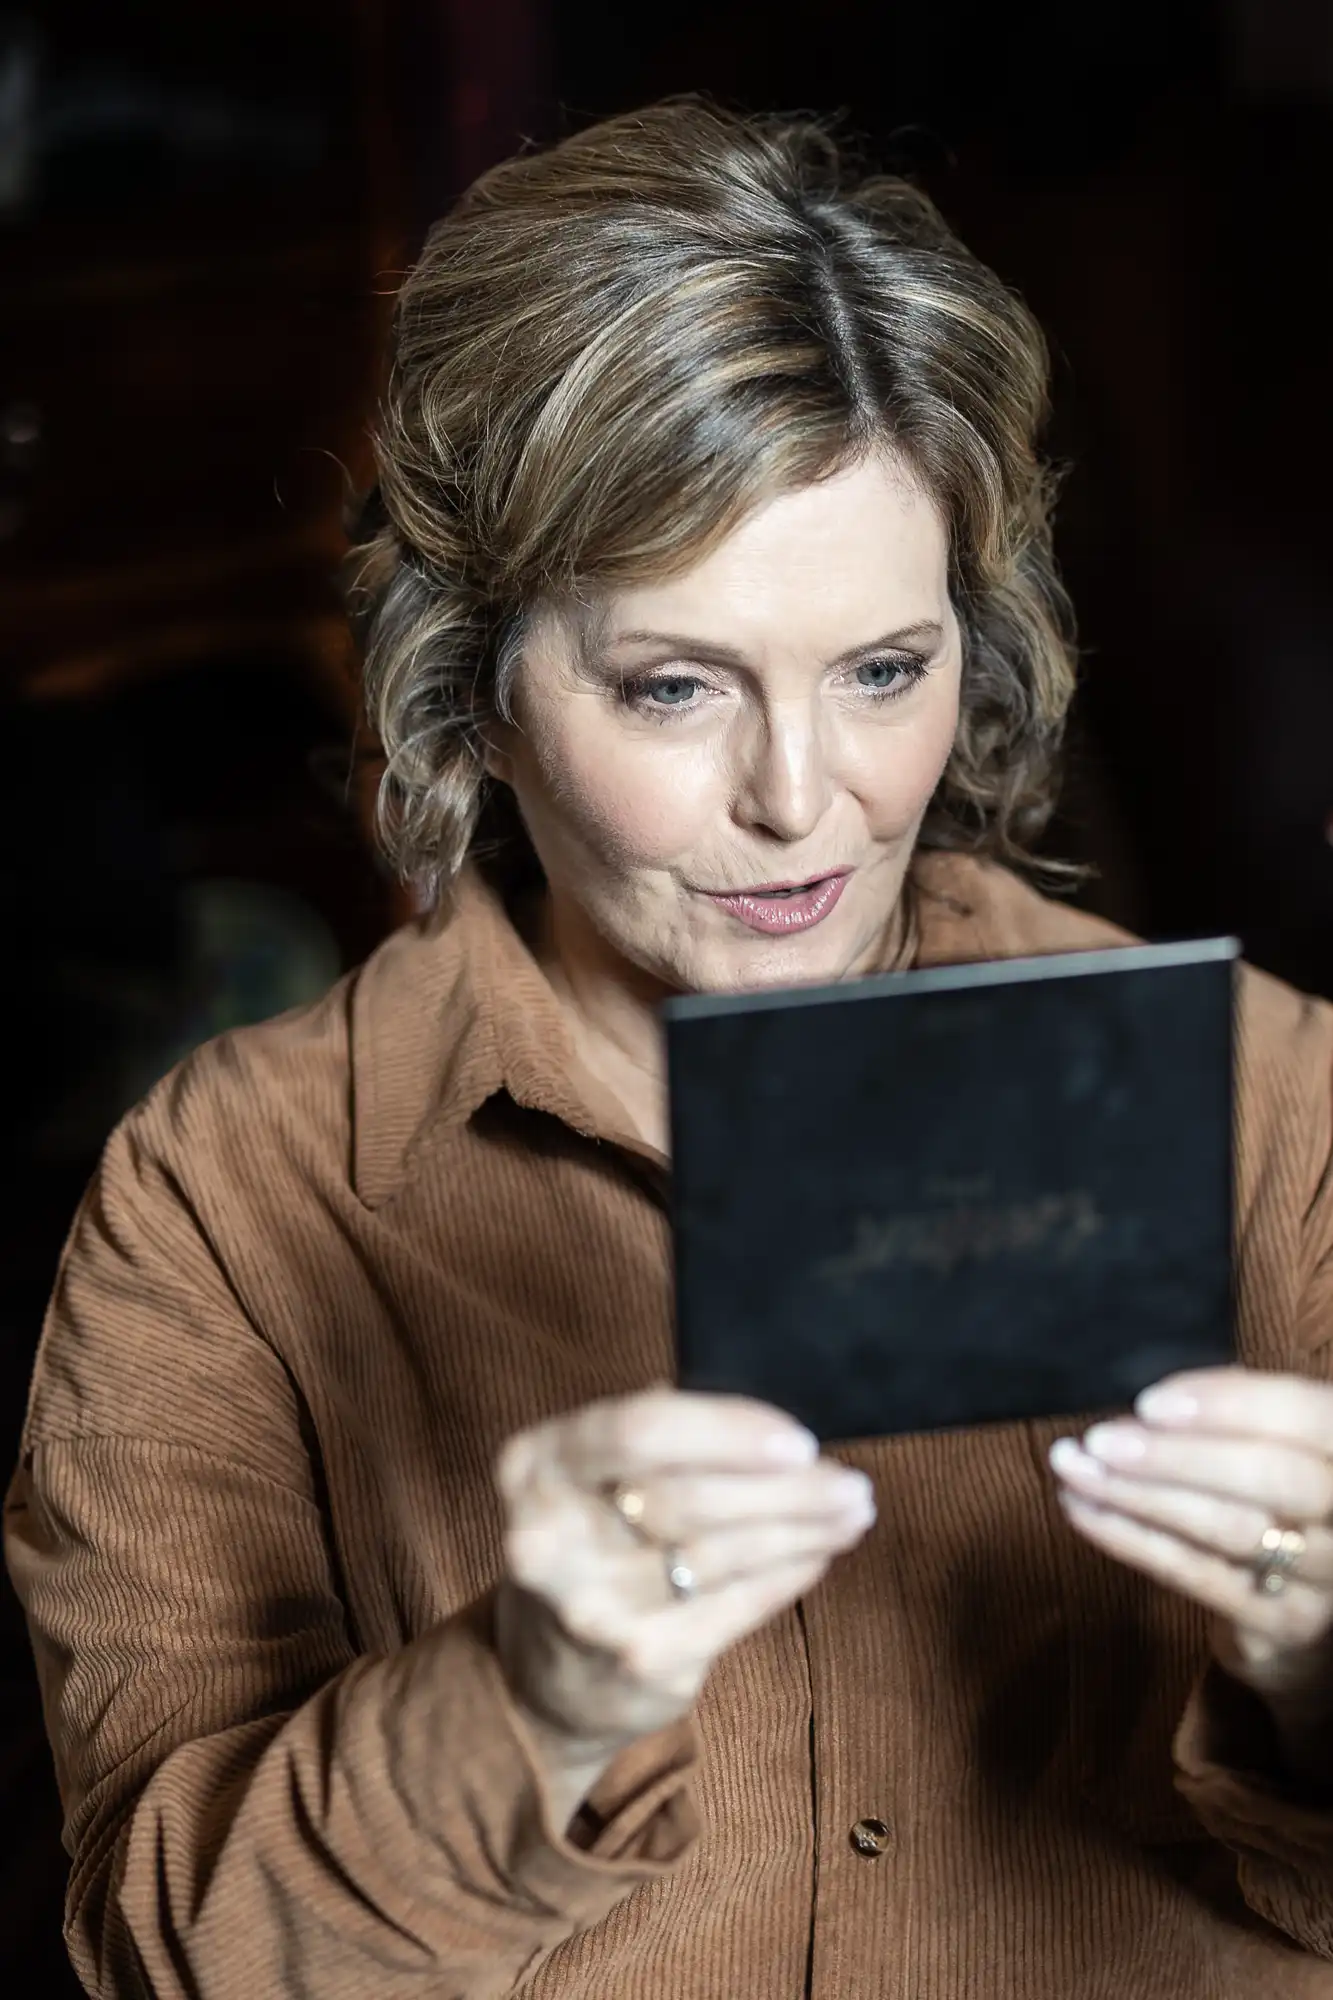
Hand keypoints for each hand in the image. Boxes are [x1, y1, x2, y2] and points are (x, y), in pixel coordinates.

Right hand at [493, 1388, 874, 1767]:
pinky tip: (818, 1553)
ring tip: (850, 1512)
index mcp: (537, 1465)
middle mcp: (549, 1538)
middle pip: (690, 1498)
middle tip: (851, 1484)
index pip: (640, 1431)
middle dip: (785, 1489)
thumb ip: (664, 1435)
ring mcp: (593, 1608)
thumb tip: (769, 1425)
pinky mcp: (639, 1661)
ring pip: (721, 1554)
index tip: (800, 1440)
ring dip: (802, 1530)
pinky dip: (787, 1575)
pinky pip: (736, 1607)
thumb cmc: (594, 1543)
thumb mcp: (595, 1475)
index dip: (728, 1431)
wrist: (549, 1676)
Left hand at [1049, 1366, 1332, 1711]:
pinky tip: (1085, 1511)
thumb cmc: (1278, 1494)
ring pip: (1230, 1529)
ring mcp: (1326, 1575)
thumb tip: (1158, 1401)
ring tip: (1075, 1470)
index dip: (1228, 1405)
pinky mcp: (1284, 1623)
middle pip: (1272, 1478)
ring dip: (1139, 1496)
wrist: (1307, 1603)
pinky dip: (1133, 1540)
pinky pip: (1200, 1577)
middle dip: (1175, 1457)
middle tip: (1098, 1441)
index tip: (1149, 1404)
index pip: (1304, 1415)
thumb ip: (1238, 1410)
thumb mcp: (1276, 1441)